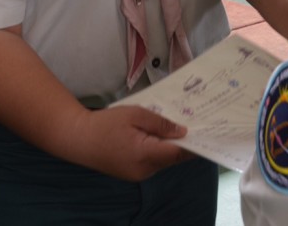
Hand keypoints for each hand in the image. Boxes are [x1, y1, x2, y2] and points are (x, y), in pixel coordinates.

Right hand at [78, 105, 192, 180]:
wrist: (78, 139)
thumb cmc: (106, 124)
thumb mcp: (135, 114)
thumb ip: (160, 123)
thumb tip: (183, 131)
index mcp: (146, 155)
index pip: (179, 153)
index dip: (195, 144)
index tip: (209, 133)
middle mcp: (145, 170)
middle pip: (172, 157)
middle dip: (184, 142)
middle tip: (196, 123)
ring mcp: (138, 174)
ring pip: (163, 160)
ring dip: (170, 146)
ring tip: (178, 125)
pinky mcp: (131, 173)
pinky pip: (152, 162)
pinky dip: (158, 150)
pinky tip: (158, 135)